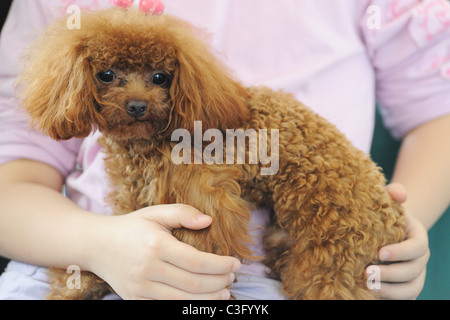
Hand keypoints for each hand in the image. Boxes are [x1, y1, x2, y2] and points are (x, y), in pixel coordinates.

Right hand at [87, 204, 240, 299]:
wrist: (96, 245)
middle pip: (194, 284)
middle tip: (232, 278)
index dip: (221, 265)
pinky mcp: (135, 299)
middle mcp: (148, 269)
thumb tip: (208, 220)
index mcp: (156, 245)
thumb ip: (182, 213)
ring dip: (208, 300)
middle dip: (219, 283)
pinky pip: (166, 307)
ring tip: (224, 293)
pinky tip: (201, 300)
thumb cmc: (132, 227)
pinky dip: (187, 306)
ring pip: (182, 300)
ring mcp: (140, 288)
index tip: (236, 263)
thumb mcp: (155, 212)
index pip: (197, 262)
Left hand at [366, 183, 429, 298]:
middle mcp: (420, 260)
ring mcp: (414, 276)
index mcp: (418, 238)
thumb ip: (393, 194)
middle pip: (413, 271)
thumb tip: (398, 193)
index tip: (380, 253)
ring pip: (410, 289)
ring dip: (390, 291)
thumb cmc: (383, 215)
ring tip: (369, 288)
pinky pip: (402, 298)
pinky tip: (369, 296)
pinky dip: (389, 298)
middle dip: (391, 274)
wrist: (381, 231)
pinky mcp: (403, 288)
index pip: (418, 247)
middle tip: (367, 274)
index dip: (401, 251)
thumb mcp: (388, 202)